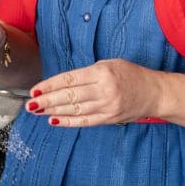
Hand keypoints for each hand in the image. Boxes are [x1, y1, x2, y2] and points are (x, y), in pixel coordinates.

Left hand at [26, 59, 165, 126]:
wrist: (154, 92)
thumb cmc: (131, 74)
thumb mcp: (110, 64)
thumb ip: (88, 73)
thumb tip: (63, 83)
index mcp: (102, 72)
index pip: (70, 79)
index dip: (51, 85)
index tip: (36, 89)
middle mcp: (104, 90)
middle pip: (70, 96)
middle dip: (47, 100)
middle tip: (31, 103)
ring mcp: (107, 106)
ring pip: (74, 110)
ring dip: (53, 111)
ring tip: (38, 111)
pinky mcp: (109, 119)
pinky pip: (84, 121)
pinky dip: (68, 122)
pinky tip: (54, 120)